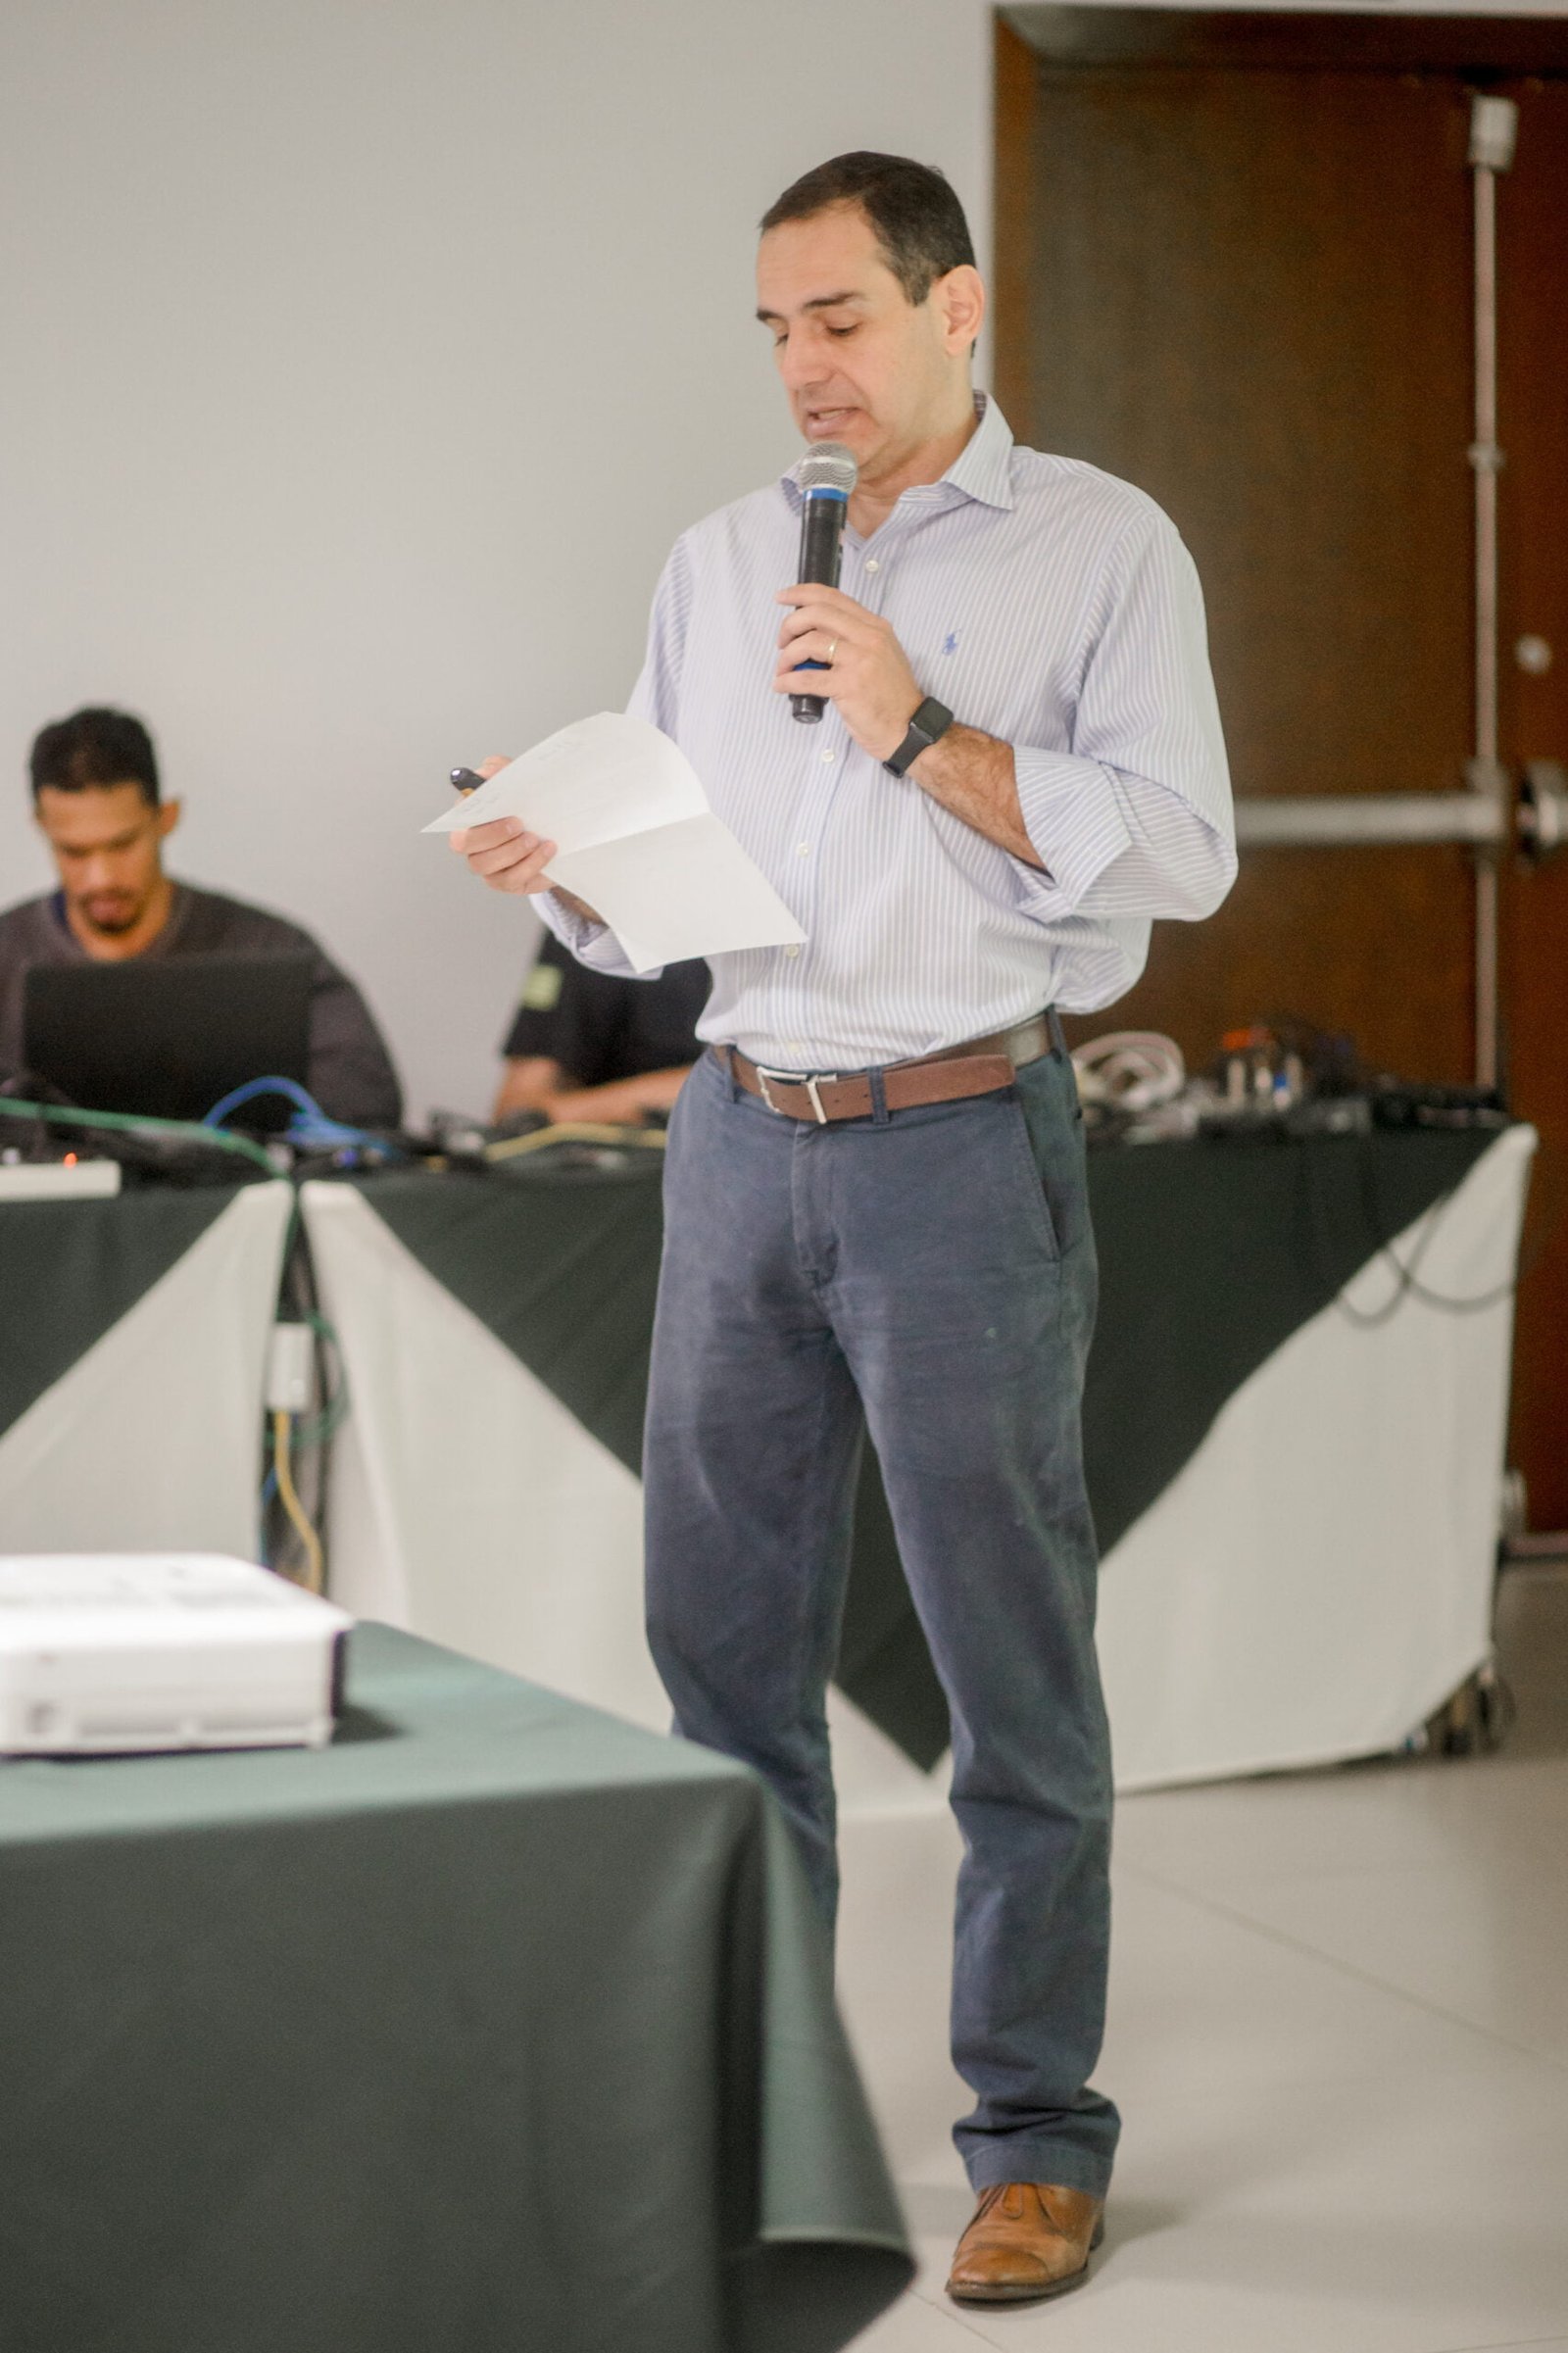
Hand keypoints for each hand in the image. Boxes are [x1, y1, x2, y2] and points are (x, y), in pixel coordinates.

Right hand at [450, 756, 599, 921]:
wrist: (554, 829)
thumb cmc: (526, 804)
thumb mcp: (514, 780)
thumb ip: (498, 769)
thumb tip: (487, 770)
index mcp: (468, 819)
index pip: (456, 820)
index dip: (470, 816)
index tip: (496, 808)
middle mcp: (472, 845)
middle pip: (466, 845)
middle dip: (492, 834)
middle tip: (518, 824)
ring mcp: (488, 867)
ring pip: (487, 865)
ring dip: (513, 851)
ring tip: (535, 838)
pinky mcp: (508, 882)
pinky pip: (513, 880)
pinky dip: (532, 864)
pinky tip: (548, 850)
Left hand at [773, 585, 920, 761]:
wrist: (908, 727)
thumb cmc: (891, 697)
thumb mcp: (881, 655)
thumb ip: (855, 639)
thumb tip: (816, 634)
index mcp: (875, 627)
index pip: (833, 598)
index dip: (802, 594)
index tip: (783, 598)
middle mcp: (869, 638)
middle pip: (817, 613)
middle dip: (790, 624)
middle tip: (782, 641)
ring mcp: (860, 661)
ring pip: (809, 643)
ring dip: (787, 656)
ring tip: (784, 669)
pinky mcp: (849, 686)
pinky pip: (807, 678)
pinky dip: (787, 680)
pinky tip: (782, 684)